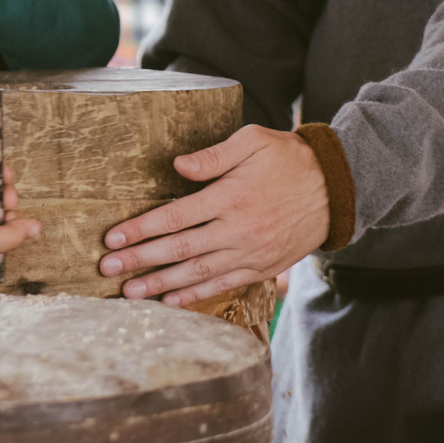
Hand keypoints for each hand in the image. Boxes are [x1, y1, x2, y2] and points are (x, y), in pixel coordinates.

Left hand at [100, 125, 330, 306]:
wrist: (336, 188)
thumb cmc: (289, 159)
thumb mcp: (253, 142)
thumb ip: (213, 155)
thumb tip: (177, 166)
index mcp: (231, 196)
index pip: (175, 216)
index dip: (141, 229)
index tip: (112, 237)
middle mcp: (238, 229)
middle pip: (179, 249)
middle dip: (140, 260)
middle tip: (106, 269)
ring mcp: (251, 252)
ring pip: (198, 273)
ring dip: (161, 284)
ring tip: (129, 293)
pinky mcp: (262, 266)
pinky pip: (224, 285)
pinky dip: (196, 295)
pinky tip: (171, 301)